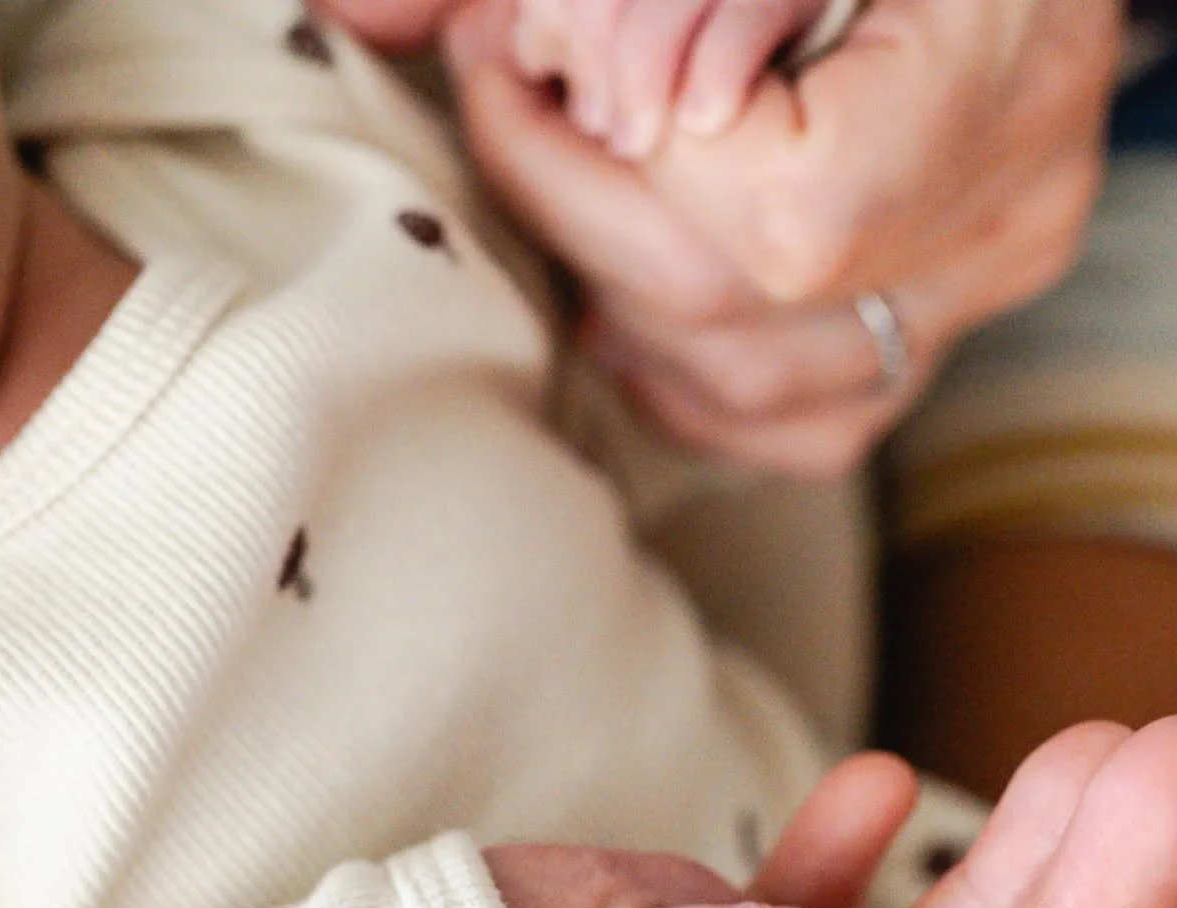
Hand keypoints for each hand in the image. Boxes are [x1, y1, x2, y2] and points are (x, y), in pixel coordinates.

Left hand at [443, 0, 1122, 478]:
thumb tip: (358, 20)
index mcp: (985, 69)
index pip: (756, 209)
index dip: (586, 157)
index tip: (505, 68)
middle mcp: (997, 211)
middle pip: (720, 299)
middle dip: (574, 212)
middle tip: (518, 113)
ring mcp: (975, 288)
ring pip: (745, 381)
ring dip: (618, 293)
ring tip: (579, 191)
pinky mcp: (941, 327)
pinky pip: (799, 421)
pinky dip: (691, 378)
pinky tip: (642, 308)